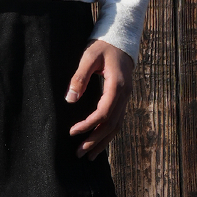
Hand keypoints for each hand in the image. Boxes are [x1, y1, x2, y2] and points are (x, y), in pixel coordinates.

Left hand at [66, 40, 133, 160]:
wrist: (121, 39)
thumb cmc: (103, 46)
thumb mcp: (89, 57)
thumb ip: (79, 78)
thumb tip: (70, 100)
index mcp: (117, 85)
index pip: (103, 112)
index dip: (88, 125)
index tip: (72, 132)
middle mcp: (125, 95)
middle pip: (111, 124)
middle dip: (94, 140)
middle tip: (79, 153)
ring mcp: (126, 98)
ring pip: (117, 126)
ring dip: (102, 142)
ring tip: (89, 156)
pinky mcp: (123, 99)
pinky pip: (118, 121)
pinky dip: (108, 134)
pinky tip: (99, 143)